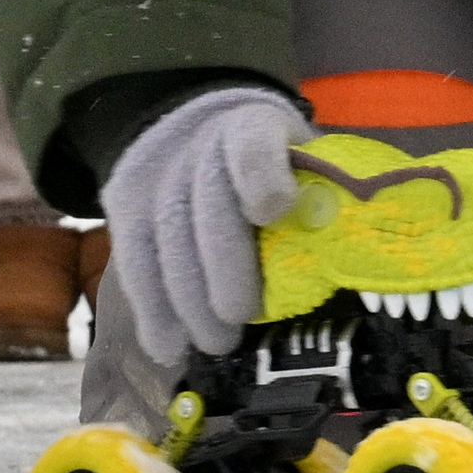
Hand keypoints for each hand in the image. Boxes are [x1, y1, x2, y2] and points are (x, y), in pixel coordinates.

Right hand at [101, 86, 311, 364]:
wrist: (198, 129)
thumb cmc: (273, 164)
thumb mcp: (304, 161)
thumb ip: (321, 200)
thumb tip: (346, 259)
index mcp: (256, 125)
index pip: (253, 142)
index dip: (261, 176)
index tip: (272, 211)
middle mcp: (201, 143)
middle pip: (206, 202)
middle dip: (223, 266)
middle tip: (239, 317)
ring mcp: (159, 174)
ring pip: (166, 237)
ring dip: (188, 300)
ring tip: (213, 342)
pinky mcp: (126, 203)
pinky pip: (134, 260)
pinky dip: (151, 309)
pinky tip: (168, 347)